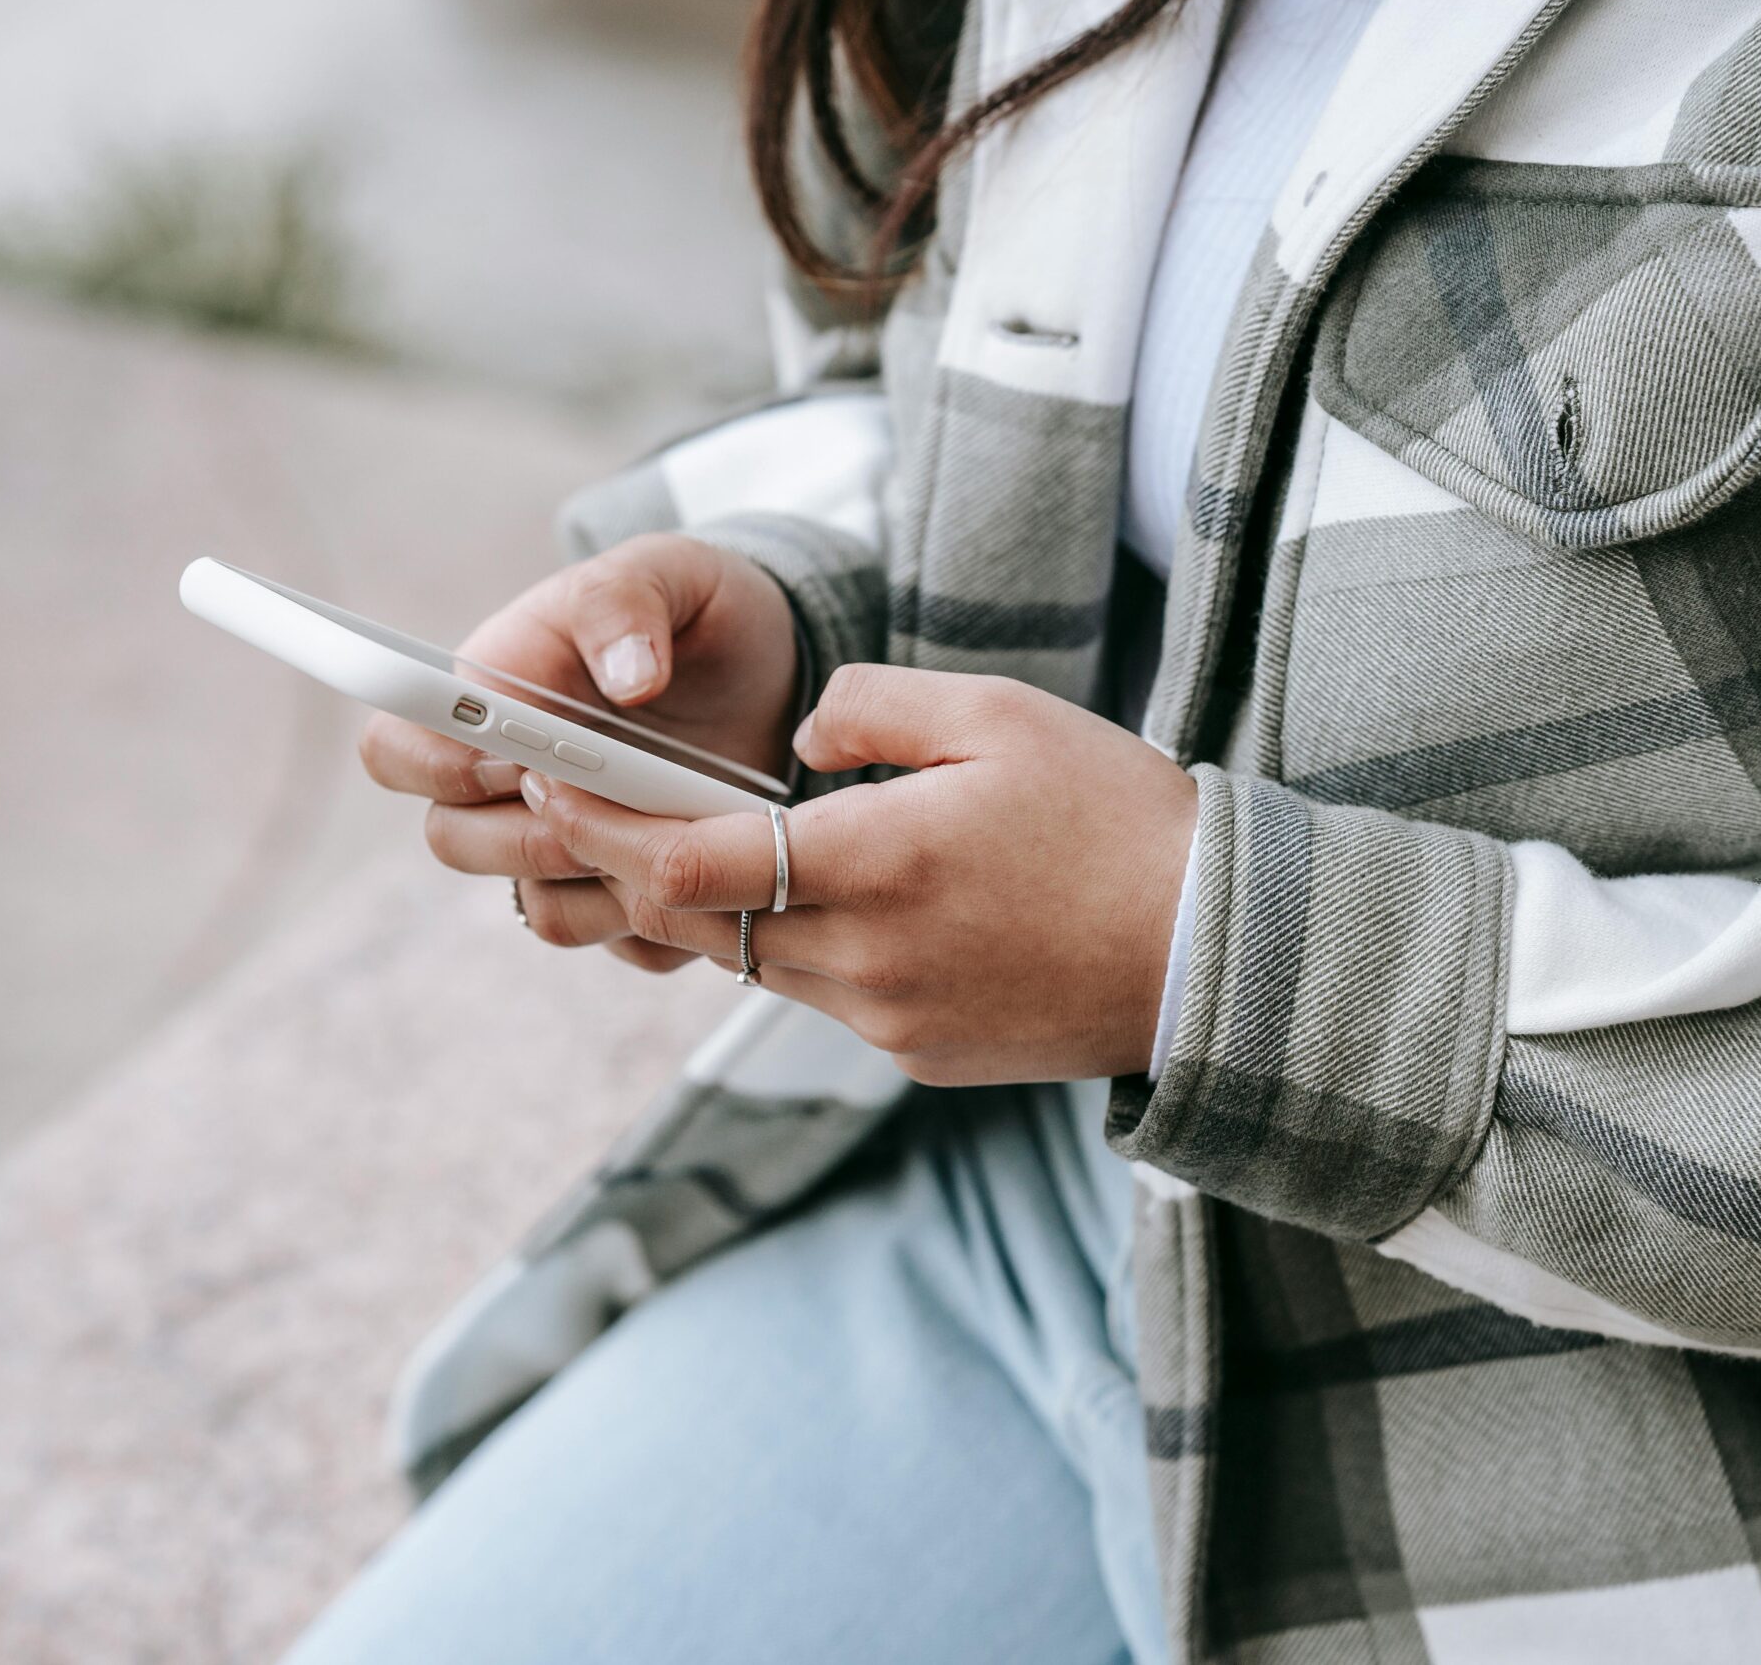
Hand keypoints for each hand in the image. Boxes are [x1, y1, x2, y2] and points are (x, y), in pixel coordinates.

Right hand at [360, 533, 799, 972]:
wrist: (770, 669)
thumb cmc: (695, 612)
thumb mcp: (669, 573)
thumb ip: (626, 602)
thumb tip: (627, 678)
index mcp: (487, 696)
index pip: (394, 748)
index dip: (434, 767)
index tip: (516, 759)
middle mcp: (507, 784)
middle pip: (454, 842)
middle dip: (530, 834)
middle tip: (611, 804)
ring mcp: (564, 847)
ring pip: (540, 908)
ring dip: (604, 882)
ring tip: (679, 831)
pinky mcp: (626, 894)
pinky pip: (622, 941)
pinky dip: (665, 919)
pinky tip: (715, 867)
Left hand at [537, 665, 1199, 1083]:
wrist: (1213, 954)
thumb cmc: (1114, 816)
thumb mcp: (997, 713)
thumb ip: (868, 705)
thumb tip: (792, 730)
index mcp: (877, 863)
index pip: (687, 861)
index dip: (601, 824)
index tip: (547, 782)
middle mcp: (864, 958)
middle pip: (699, 921)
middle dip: (630, 863)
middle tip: (576, 805)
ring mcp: (886, 1020)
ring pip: (754, 960)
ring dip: (714, 906)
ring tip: (690, 840)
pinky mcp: (915, 1054)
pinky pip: (823, 994)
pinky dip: (799, 945)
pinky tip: (822, 897)